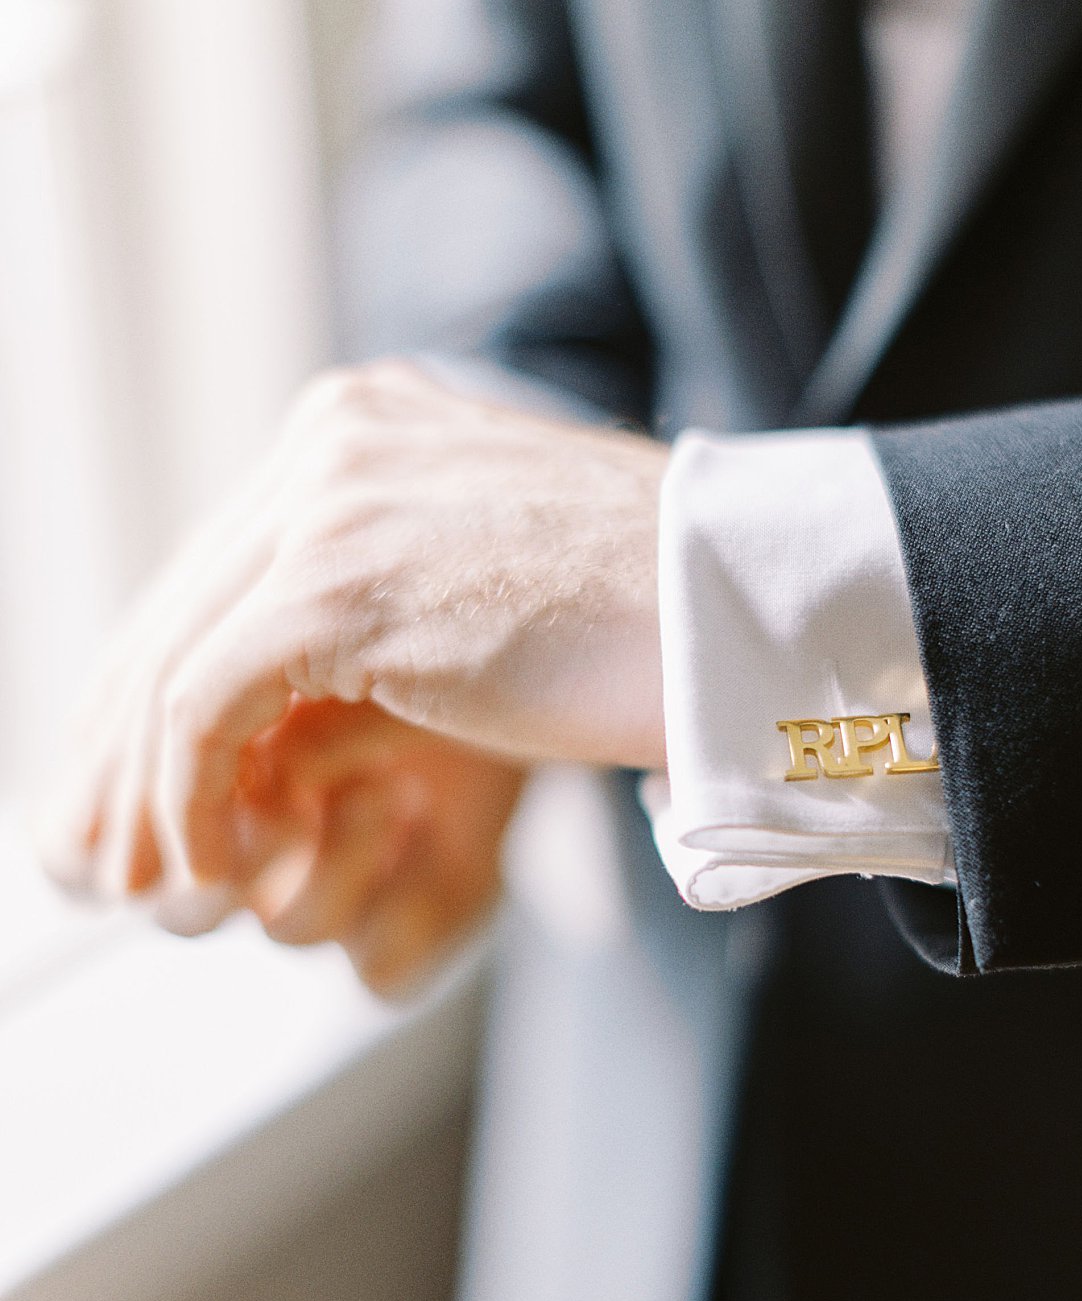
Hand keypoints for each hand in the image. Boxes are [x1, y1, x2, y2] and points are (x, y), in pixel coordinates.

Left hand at [37, 359, 665, 978]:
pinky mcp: (333, 585)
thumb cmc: (651, 621)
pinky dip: (191, 796)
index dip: (168, 682)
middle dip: (134, 741)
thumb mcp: (489, 584)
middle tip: (118, 847)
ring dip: (154, 786)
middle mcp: (330, 441)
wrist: (744, 612)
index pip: (223, 561)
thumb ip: (384, 604)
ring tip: (165, 875)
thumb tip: (289, 710)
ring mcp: (329, 502)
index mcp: (366, 425)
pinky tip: (214, 862)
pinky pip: (202, 704)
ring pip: (173, 658)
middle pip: (180, 602)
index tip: (155, 783)